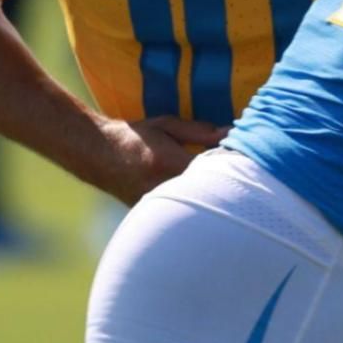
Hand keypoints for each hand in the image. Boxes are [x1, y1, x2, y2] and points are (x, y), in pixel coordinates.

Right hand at [91, 117, 229, 205]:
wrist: (98, 156)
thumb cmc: (135, 137)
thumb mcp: (166, 125)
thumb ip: (199, 131)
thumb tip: (230, 133)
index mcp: (168, 162)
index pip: (213, 169)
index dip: (234, 166)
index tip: (244, 160)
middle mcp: (163, 188)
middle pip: (209, 193)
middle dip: (228, 186)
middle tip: (240, 177)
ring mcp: (157, 206)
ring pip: (198, 208)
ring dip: (213, 199)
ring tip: (222, 191)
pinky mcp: (154, 217)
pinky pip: (185, 215)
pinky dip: (197, 208)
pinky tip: (202, 201)